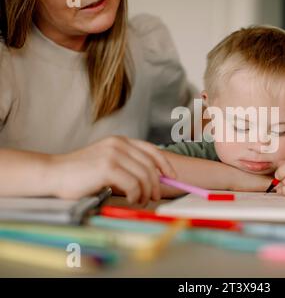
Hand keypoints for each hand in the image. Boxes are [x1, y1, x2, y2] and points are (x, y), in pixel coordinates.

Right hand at [49, 136, 175, 203]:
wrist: (54, 173)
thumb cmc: (80, 172)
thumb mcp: (107, 161)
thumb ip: (127, 164)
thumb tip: (152, 178)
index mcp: (121, 141)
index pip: (152, 150)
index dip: (165, 164)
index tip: (172, 177)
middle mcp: (119, 144)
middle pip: (150, 166)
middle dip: (156, 184)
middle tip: (153, 198)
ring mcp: (114, 154)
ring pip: (144, 176)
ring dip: (146, 193)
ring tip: (140, 201)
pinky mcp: (108, 167)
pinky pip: (133, 184)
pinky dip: (136, 195)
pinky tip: (131, 200)